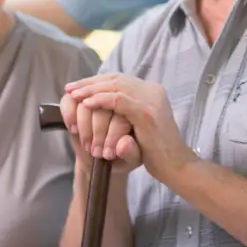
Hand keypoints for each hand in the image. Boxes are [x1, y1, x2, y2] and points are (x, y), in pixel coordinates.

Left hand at [65, 74, 195, 182]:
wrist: (176, 167)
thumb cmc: (156, 152)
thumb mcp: (138, 128)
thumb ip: (124, 114)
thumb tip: (97, 102)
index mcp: (152, 92)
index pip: (120, 79)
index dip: (97, 81)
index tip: (78, 87)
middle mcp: (153, 91)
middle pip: (116, 79)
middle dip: (89, 83)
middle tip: (70, 88)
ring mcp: (152, 100)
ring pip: (115, 86)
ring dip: (91, 90)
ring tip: (74, 95)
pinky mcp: (147, 113)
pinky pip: (118, 100)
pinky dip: (99, 100)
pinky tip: (86, 104)